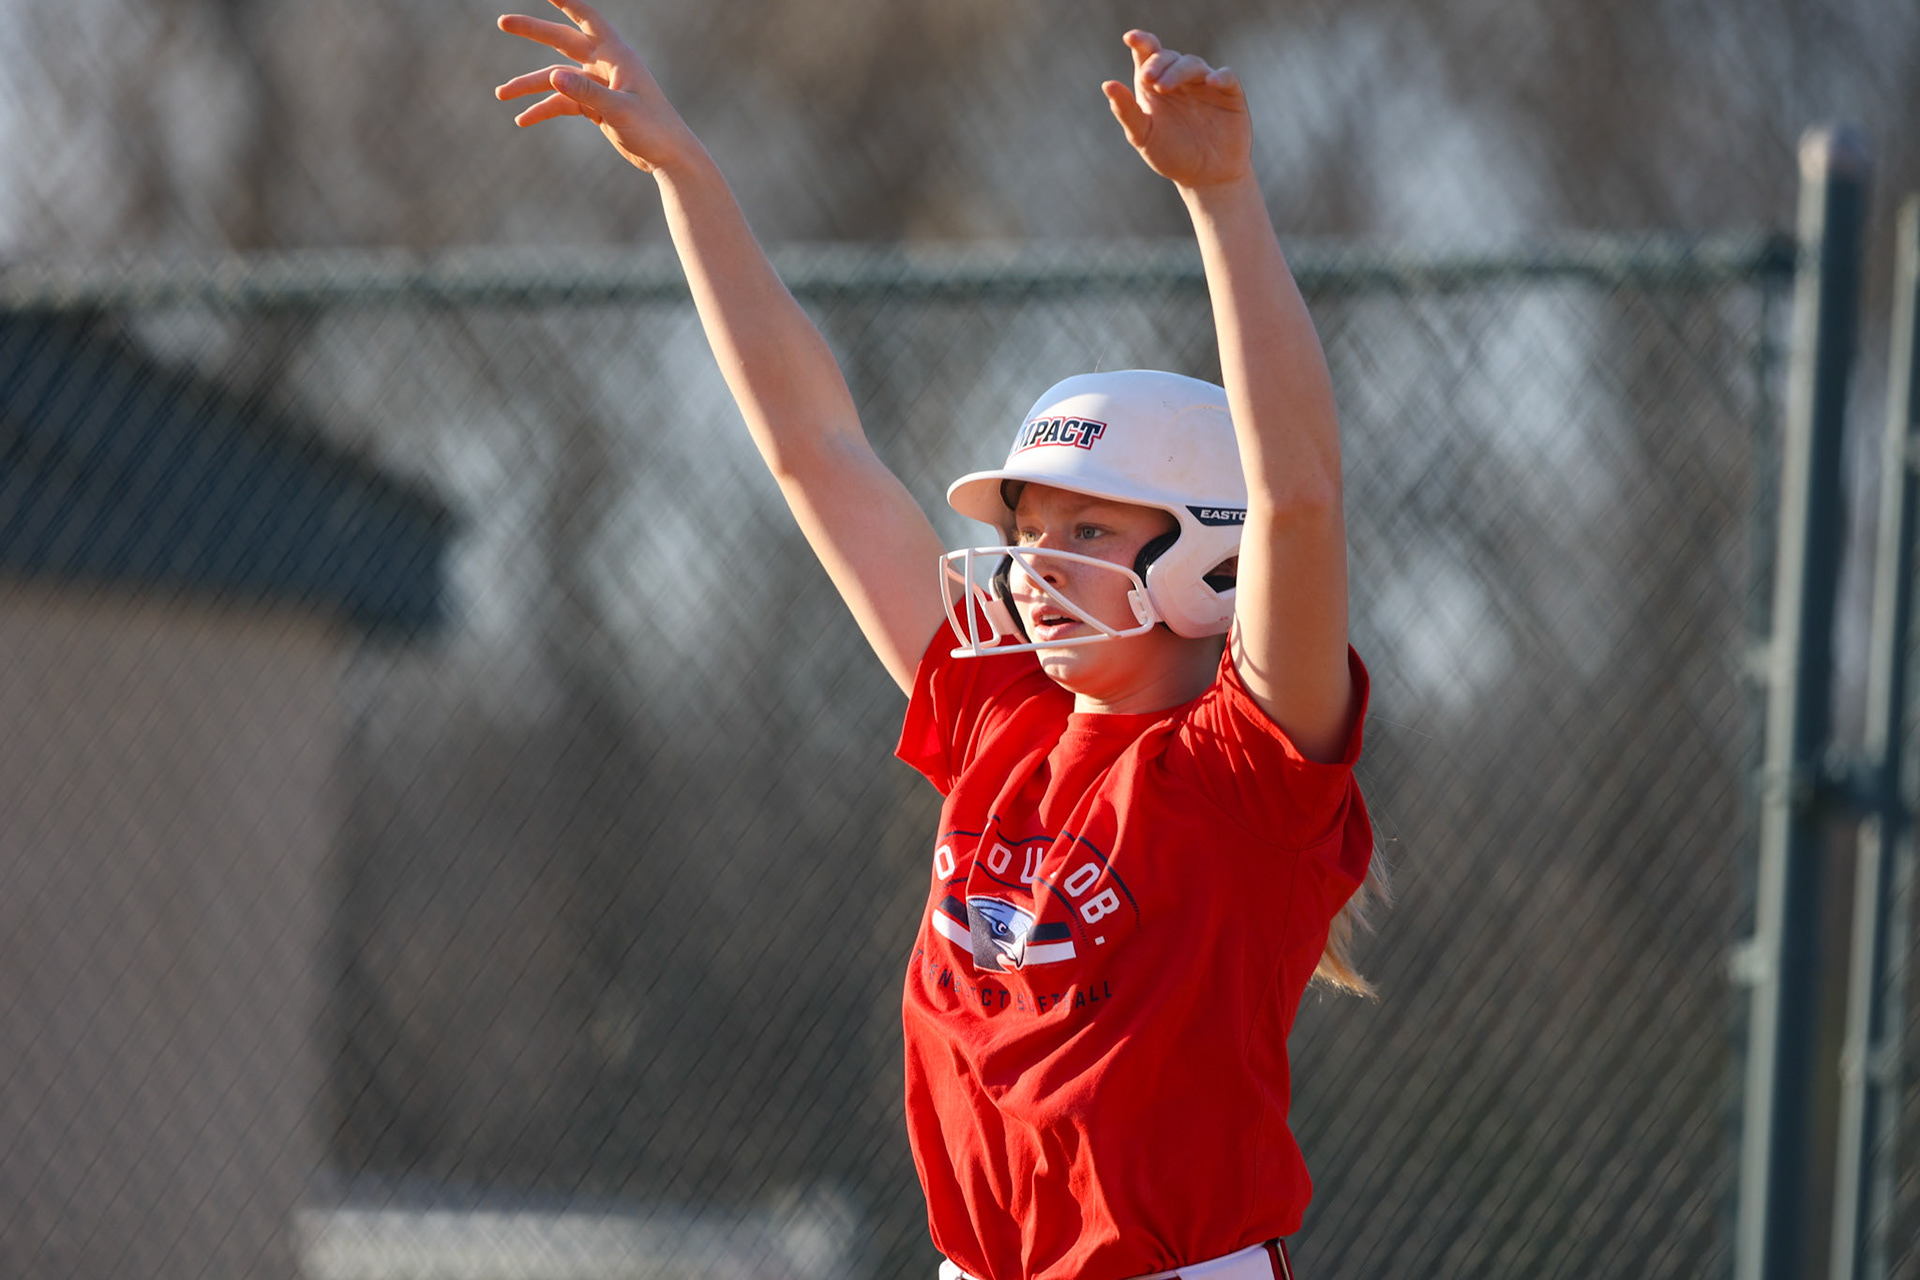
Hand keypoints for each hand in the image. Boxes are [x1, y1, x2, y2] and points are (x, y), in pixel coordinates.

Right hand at [495, 0, 697, 172]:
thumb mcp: (620, 111)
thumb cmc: (653, 130)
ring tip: (501, 94)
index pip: (586, 17)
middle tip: (503, 22)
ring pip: (557, 78)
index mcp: (616, 55)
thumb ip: (587, 93)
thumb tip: (551, 75)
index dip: (565, 0)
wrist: (670, 157)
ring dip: (529, 85)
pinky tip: (523, 120)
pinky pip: (563, 103)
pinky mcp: (597, 106)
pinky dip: (544, 110)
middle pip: (562, 39)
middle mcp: (606, 65)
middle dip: (533, 31)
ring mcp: (599, 85)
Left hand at [1101, 31, 1251, 189]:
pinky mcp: (1229, 94)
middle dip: (1157, 63)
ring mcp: (1205, 84)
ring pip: (1193, 64)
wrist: (1205, 178)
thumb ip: (1126, 111)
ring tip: (1164, 87)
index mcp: (1156, 84)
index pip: (1147, 55)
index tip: (1130, 38)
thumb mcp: (1143, 136)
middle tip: (1147, 79)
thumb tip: (1107, 84)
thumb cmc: (1171, 155)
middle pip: (1168, 57)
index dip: (1140, 42)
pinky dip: (1219, 77)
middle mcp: (1180, 79)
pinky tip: (1210, 83)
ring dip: (1178, 71)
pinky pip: (1226, 76)